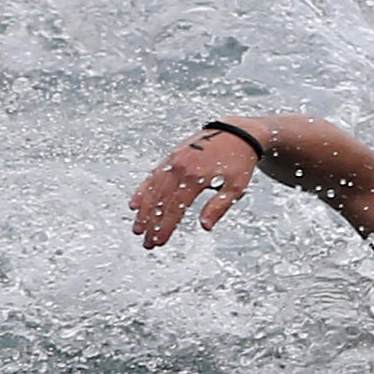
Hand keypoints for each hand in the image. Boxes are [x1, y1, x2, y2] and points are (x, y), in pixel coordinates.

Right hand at [128, 129, 259, 249]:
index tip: (159, 241)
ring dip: (144, 211)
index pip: (175, 208)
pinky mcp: (172, 156)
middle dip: (152, 224)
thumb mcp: (236, 186)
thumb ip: (219, 206)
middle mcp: (180, 167)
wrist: (237, 132)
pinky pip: (153, 175)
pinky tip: (135, 203)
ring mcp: (173, 160)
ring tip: (138, 228)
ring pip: (153, 189)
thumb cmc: (239, 160)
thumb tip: (205, 226)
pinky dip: (143, 190)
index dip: (166, 226)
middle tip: (147, 242)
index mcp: (196, 176)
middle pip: (161, 201)